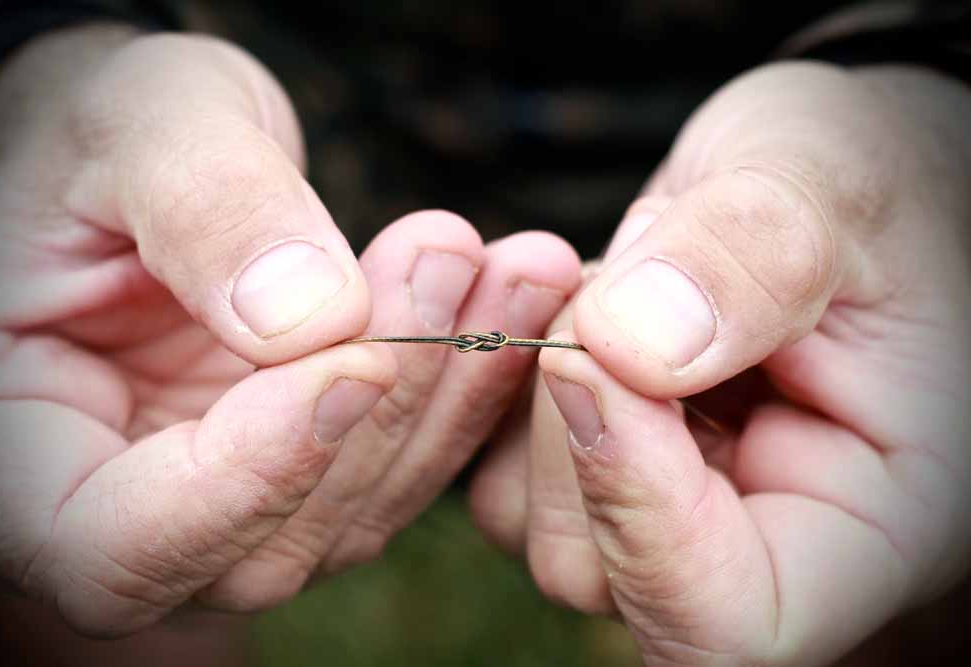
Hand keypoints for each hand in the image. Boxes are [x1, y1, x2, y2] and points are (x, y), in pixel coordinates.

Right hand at [0, 26, 580, 641]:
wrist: (158, 163)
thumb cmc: (114, 139)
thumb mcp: (142, 130)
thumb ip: (206, 211)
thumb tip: (308, 320)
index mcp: (22, 457)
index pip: (120, 548)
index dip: (247, 479)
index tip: (352, 359)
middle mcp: (131, 511)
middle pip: (268, 543)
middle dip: (378, 409)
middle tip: (448, 259)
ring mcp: (233, 506)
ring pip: (357, 514)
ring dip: (447, 391)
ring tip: (507, 264)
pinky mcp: (314, 474)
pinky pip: (402, 464)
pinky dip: (469, 386)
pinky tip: (514, 291)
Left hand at [471, 62, 970, 665]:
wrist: (820, 170)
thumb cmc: (870, 178)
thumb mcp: (833, 185)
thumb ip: (751, 260)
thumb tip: (621, 350)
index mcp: (865, 521)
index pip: (730, 622)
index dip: (639, 514)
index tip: (598, 364)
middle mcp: (752, 538)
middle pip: (594, 568)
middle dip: (570, 421)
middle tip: (608, 284)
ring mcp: (659, 505)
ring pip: (526, 517)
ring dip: (531, 388)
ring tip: (604, 278)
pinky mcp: (593, 461)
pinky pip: (494, 457)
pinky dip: (500, 376)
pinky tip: (562, 295)